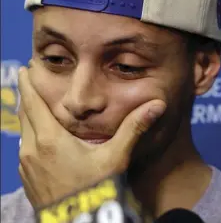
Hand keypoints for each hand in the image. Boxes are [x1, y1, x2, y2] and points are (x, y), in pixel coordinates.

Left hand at [18, 66, 165, 208]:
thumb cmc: (96, 191)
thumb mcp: (116, 158)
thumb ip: (134, 129)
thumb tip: (157, 106)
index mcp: (51, 139)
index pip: (33, 103)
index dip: (28, 84)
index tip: (26, 68)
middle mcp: (33, 150)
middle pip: (25, 113)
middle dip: (27, 94)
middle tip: (28, 78)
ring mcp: (27, 166)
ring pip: (23, 130)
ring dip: (27, 114)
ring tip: (33, 102)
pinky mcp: (28, 178)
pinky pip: (24, 147)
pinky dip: (29, 133)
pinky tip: (38, 135)